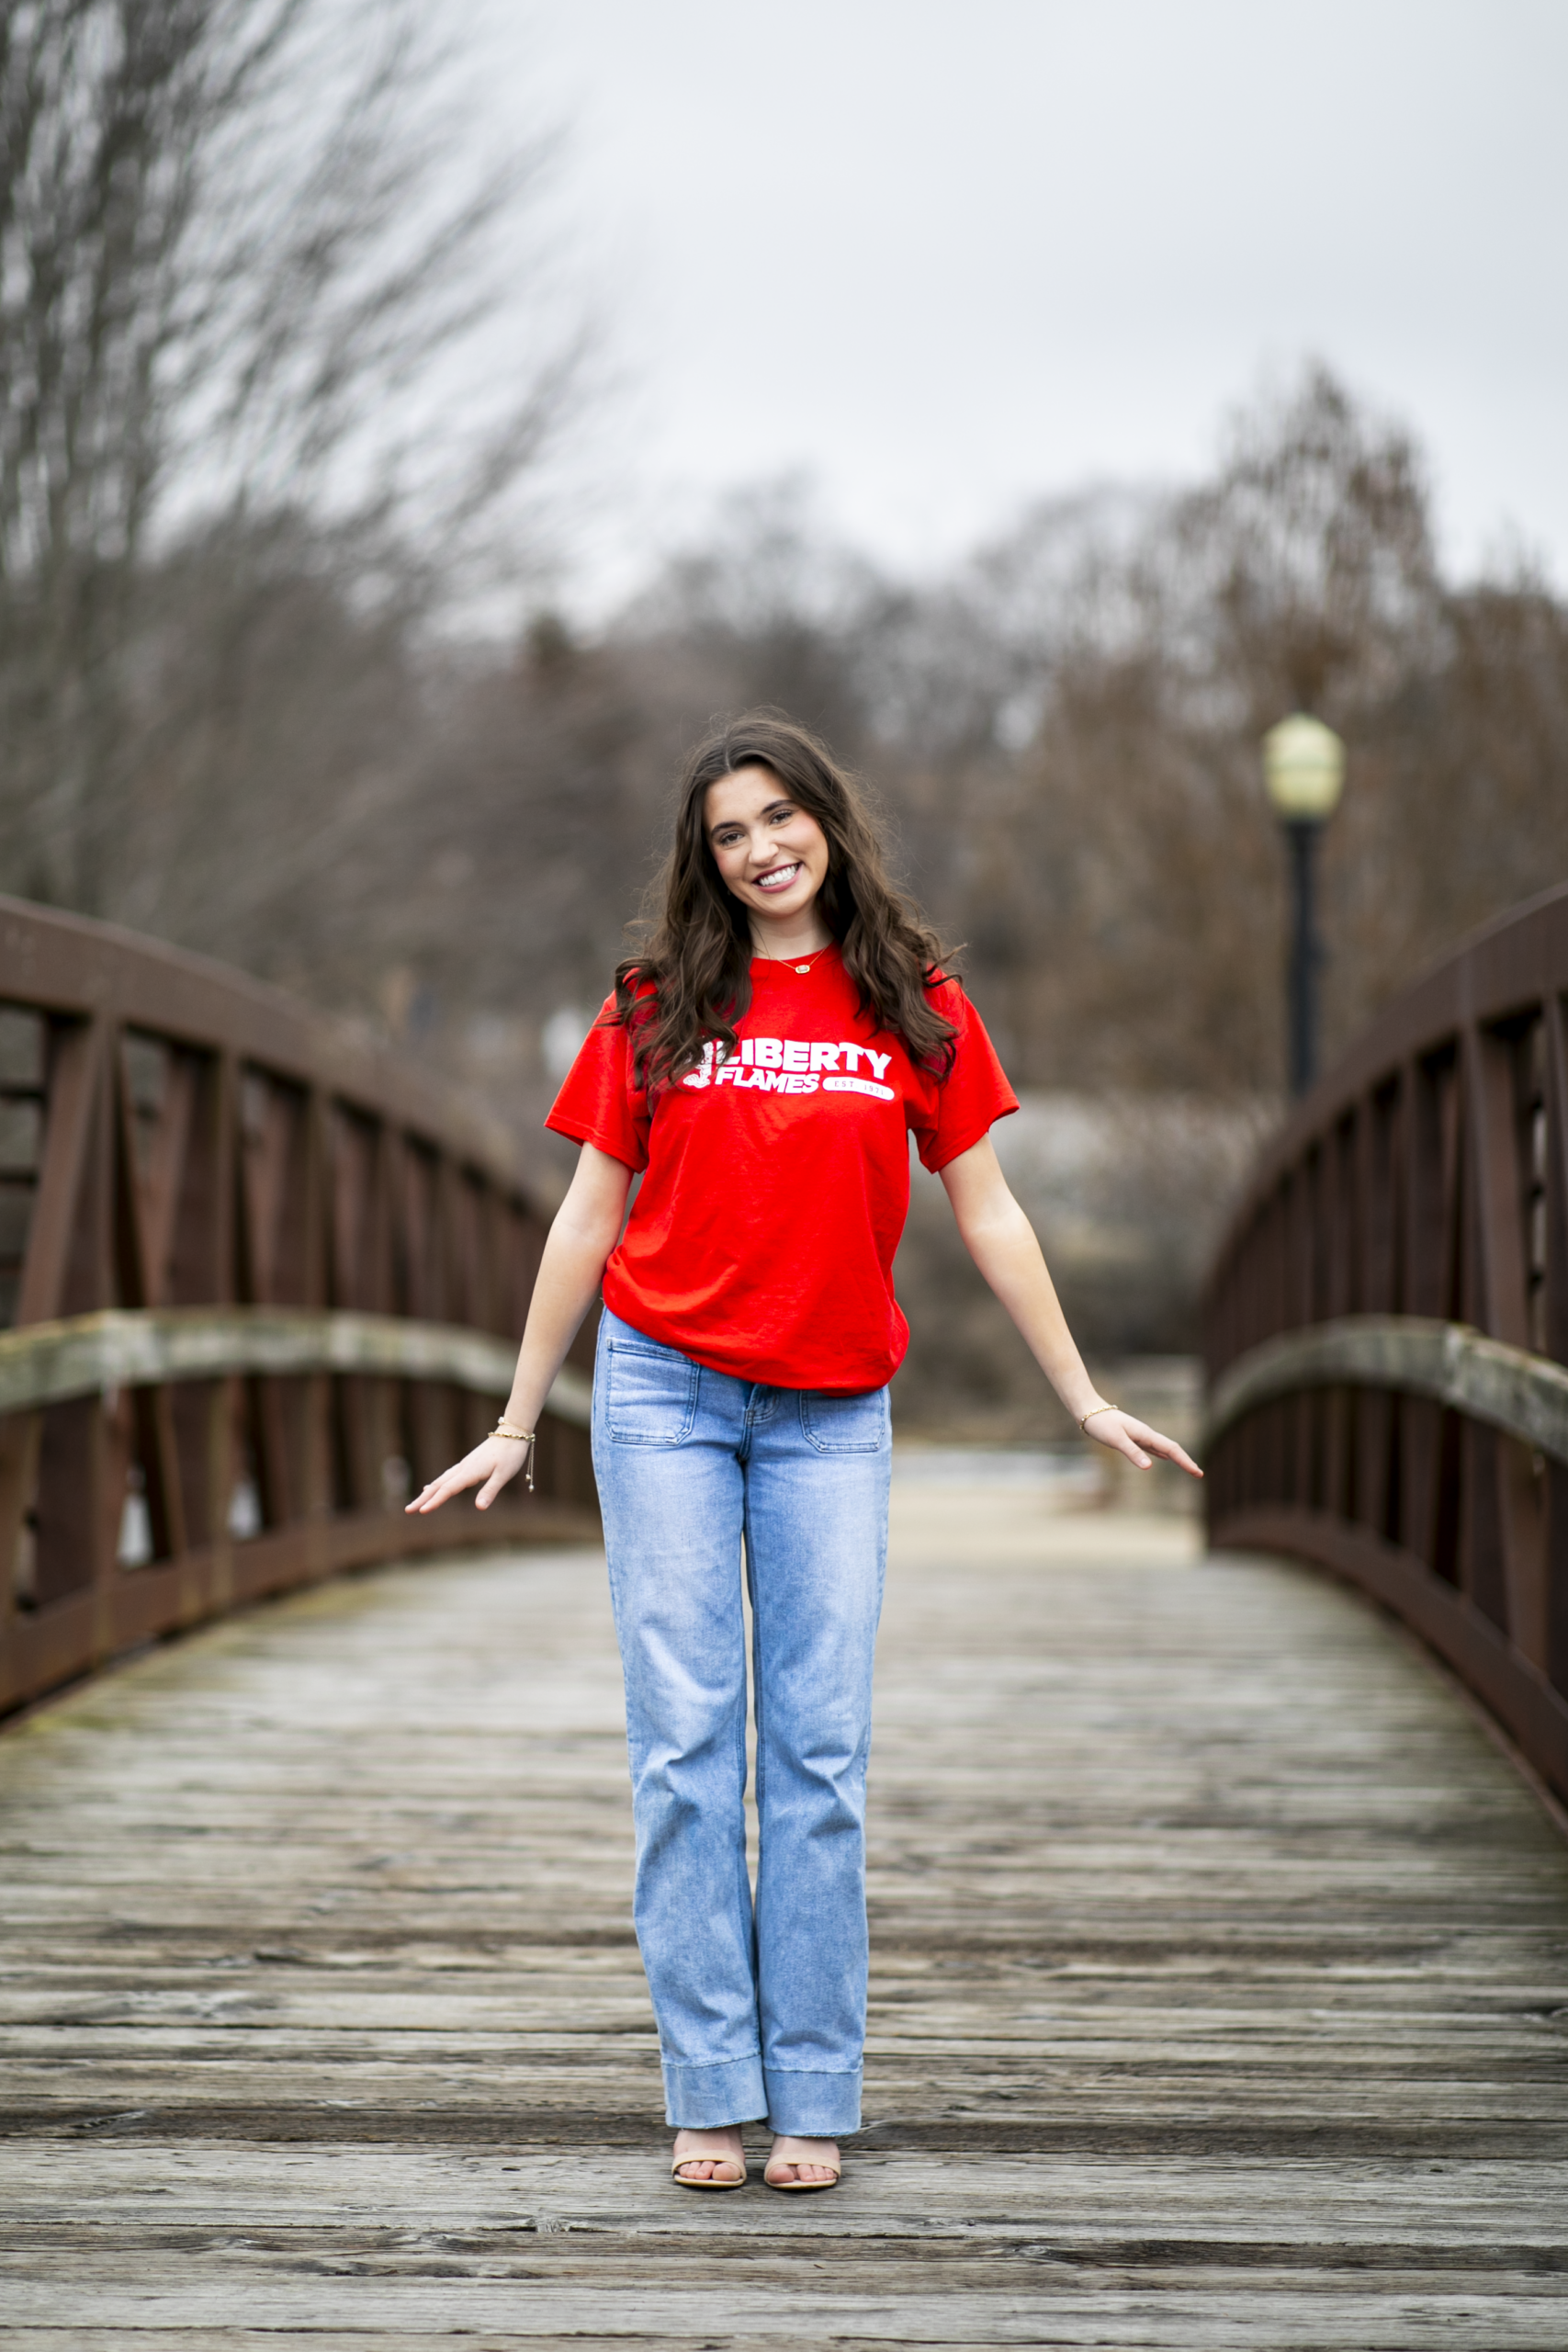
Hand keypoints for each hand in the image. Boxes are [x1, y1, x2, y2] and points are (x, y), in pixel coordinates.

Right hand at [405, 1434, 530, 1514]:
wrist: (513, 1433)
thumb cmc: (511, 1455)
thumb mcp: (504, 1475)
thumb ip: (491, 1491)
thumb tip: (479, 1508)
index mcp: (470, 1472)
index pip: (448, 1489)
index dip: (435, 1501)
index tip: (422, 1511)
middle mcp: (463, 1468)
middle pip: (438, 1485)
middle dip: (423, 1499)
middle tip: (408, 1510)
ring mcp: (464, 1465)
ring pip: (441, 1480)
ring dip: (427, 1493)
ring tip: (416, 1503)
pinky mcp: (467, 1464)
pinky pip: (446, 1476)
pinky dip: (436, 1484)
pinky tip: (431, 1487)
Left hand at [1082, 1409, 1202, 1478]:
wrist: (1089, 1410)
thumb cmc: (1101, 1424)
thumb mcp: (1116, 1439)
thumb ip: (1132, 1453)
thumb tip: (1149, 1467)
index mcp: (1146, 1434)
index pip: (1171, 1449)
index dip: (1185, 1461)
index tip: (1197, 1473)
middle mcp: (1146, 1435)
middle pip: (1172, 1449)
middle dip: (1186, 1461)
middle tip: (1199, 1474)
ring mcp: (1141, 1436)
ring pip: (1164, 1448)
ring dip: (1177, 1458)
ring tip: (1189, 1468)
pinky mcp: (1133, 1438)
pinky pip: (1153, 1448)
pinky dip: (1163, 1454)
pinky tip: (1165, 1458)